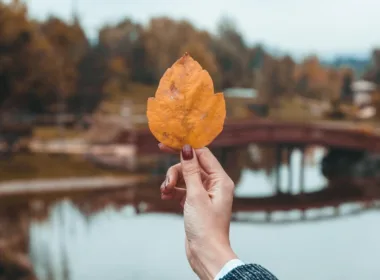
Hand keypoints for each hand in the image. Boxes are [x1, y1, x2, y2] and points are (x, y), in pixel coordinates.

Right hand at [159, 143, 237, 279]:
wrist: (206, 254)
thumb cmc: (205, 226)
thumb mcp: (195, 195)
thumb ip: (190, 171)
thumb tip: (186, 148)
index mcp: (221, 180)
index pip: (202, 154)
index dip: (185, 148)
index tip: (166, 144)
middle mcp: (215, 184)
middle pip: (191, 166)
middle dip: (176, 172)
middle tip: (167, 182)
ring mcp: (205, 193)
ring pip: (185, 177)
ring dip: (172, 182)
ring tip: (165, 192)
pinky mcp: (196, 202)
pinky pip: (183, 189)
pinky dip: (173, 190)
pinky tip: (165, 196)